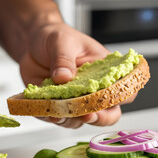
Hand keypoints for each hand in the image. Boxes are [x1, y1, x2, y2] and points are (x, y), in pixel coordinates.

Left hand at [19, 23, 135, 127]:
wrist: (33, 42)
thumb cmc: (56, 37)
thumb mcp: (62, 42)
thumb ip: (63, 59)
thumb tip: (63, 77)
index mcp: (104, 71)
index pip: (123, 89)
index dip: (122, 97)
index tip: (110, 99)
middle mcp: (93, 90)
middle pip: (108, 114)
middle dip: (100, 118)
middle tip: (87, 114)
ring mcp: (75, 100)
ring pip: (81, 121)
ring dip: (72, 119)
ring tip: (60, 113)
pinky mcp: (57, 105)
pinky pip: (58, 118)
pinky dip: (52, 118)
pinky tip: (45, 111)